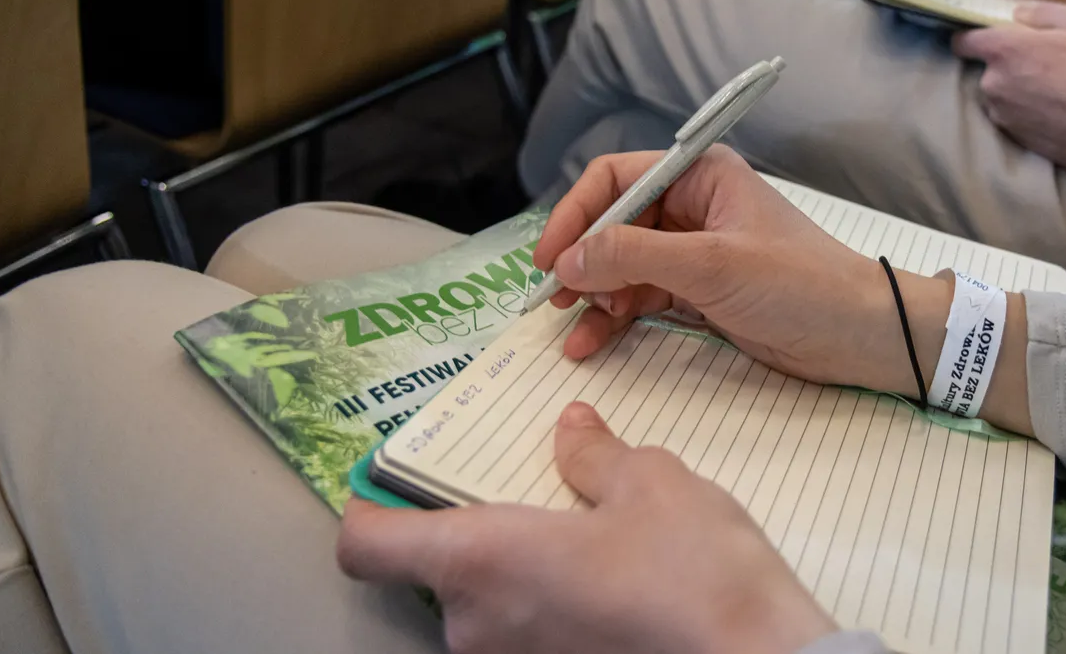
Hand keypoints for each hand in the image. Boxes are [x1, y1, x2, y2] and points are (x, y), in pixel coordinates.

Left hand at [338, 402, 834, 653]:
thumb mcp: (651, 482)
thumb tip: (572, 433)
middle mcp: (477, 626)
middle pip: (438, 574)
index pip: (368, 547)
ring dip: (520, 576)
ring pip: (488, 610)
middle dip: (480, 534)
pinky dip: (552, 612)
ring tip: (592, 544)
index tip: (393, 484)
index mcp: (482, 559)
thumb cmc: (697, 573)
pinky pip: (528, 639)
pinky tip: (615, 590)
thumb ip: (595, 456)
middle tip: (539, 497)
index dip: (370, 510)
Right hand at [533, 147, 952, 399]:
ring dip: (594, 295)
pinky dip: (615, 317)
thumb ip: (634, 256)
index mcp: (700, 175)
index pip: (615, 179)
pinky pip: (641, 297)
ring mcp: (694, 252)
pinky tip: (592, 341)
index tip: (550, 258)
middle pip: (612, 223)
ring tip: (576, 328)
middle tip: (555, 299)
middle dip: (582, 260)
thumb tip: (568, 260)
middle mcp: (692, 206)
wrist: (860, 335)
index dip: (576, 214)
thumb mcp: (711, 265)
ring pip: (621, 265)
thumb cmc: (800, 283)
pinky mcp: (700, 293)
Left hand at [953, 4, 1065, 186]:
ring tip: (1058, 88)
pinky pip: (1015, 117)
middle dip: (1009, 64)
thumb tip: (1017, 17)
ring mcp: (1005, 118)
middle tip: (1047, 63)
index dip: (973, 36)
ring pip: (1001, 95)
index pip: (963, 42)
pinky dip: (1029, 111)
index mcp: (1005, 52)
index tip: (991, 36)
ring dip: (1019, 89)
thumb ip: (1043, 14)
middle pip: (988, 69)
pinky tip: (1060, 109)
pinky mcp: (1019, 141)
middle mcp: (995, 86)